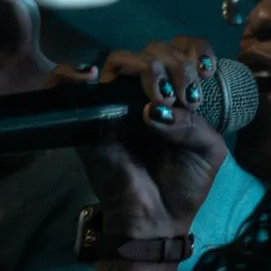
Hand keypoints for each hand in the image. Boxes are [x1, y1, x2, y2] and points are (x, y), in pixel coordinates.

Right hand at [56, 36, 232, 238]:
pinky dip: (70, 72)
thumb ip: (193, 123)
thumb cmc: (184, 184)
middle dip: (174, 65)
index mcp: (175, 94)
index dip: (192, 51)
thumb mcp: (207, 151)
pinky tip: (92, 76)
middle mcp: (144, 93)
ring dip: (144, 68)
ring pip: (119, 60)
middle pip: (152, 51)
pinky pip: (63, 83)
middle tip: (183, 97)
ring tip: (158, 96)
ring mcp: (114, 103)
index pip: (179, 50)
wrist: (158, 220)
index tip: (205, 74)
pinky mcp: (88, 120)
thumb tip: (154, 109)